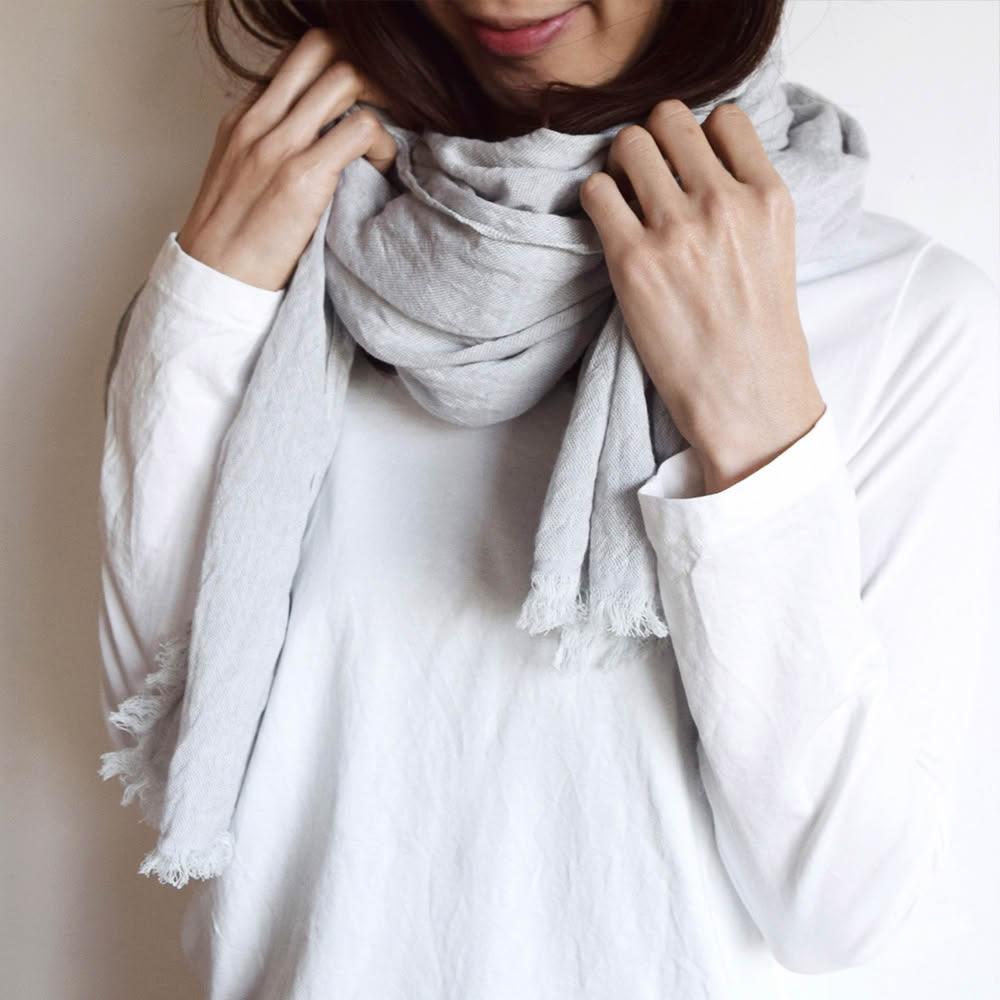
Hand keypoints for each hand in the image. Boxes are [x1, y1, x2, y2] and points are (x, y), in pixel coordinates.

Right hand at [177, 28, 398, 291]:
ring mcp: (280, 144)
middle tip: (386, 105)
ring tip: (385, 139)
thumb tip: (319, 142)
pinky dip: (383, 143)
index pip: (297, 61)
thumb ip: (271, 148)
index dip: (337, 72)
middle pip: (321, 47)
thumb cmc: (234, 241)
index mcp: (244, 117)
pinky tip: (382, 169)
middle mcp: (260, 120)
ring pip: (345, 77)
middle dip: (364, 67)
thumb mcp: (240, 177)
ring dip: (380, 100)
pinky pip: (361, 129)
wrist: (215, 279)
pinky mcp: (302, 176)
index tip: (361, 102)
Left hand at [579, 99, 825, 493]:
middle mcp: (724, 201)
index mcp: (768, 194)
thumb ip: (746, 196)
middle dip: (652, 142)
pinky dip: (596, 200)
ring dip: (620, 166)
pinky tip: (609, 226)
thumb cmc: (758, 330)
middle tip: (647, 178)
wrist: (744, 395)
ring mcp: (676, 229)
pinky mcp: (632, 260)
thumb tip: (701, 159)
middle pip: (667, 118)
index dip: (698, 136)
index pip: (724, 116)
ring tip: (625, 200)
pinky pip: (596, 191)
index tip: (687, 165)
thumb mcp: (776, 247)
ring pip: (627, 144)